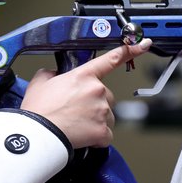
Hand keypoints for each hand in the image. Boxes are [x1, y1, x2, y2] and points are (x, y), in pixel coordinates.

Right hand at [21, 39, 151, 148]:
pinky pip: (106, 134)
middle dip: (96, 103)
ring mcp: (102, 110)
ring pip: (107, 115)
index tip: (142, 45)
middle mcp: (97, 90)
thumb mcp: (40, 82)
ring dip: (96, 120)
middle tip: (77, 111)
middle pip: (107, 95)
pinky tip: (82, 135)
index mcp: (84, 75)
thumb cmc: (39, 110)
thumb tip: (54, 75)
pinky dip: (96, 137)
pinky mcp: (102, 130)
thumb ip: (51, 74)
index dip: (130, 50)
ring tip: (77, 123)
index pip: (111, 59)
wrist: (39, 134)